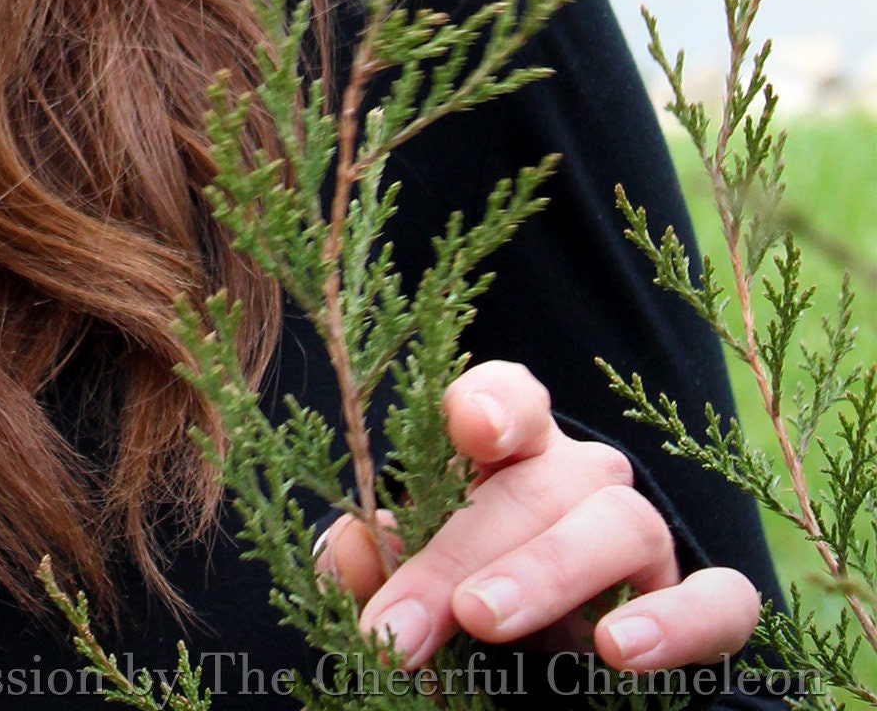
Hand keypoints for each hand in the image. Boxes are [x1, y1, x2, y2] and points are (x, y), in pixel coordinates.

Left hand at [314, 361, 759, 671]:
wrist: (544, 671)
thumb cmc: (466, 595)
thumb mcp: (410, 576)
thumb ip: (375, 560)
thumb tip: (348, 550)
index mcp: (508, 451)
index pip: (510, 395)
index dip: (494, 400)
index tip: (468, 427)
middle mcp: (579, 478)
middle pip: (535, 485)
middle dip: (460, 554)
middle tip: (404, 623)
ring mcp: (645, 538)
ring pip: (618, 524)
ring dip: (547, 574)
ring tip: (483, 622)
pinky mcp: (704, 606)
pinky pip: (719, 600)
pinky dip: (677, 622)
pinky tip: (621, 652)